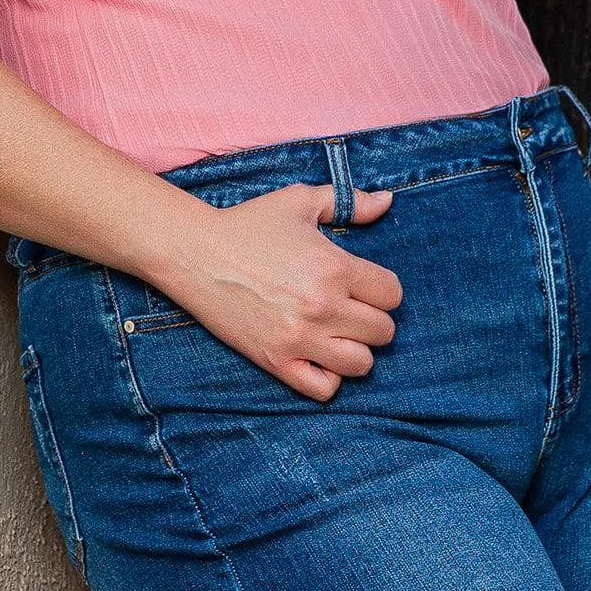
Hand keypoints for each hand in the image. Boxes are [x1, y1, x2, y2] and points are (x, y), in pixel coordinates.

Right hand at [168, 181, 402, 400]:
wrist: (197, 254)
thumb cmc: (250, 224)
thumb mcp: (300, 201)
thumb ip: (349, 200)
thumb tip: (387, 201)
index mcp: (334, 267)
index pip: (392, 294)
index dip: (382, 289)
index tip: (364, 284)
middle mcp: (323, 307)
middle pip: (383, 332)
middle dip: (373, 319)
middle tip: (351, 308)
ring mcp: (301, 339)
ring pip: (361, 364)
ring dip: (355, 349)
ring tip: (337, 332)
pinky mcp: (277, 362)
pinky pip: (324, 389)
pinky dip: (328, 377)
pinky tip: (317, 355)